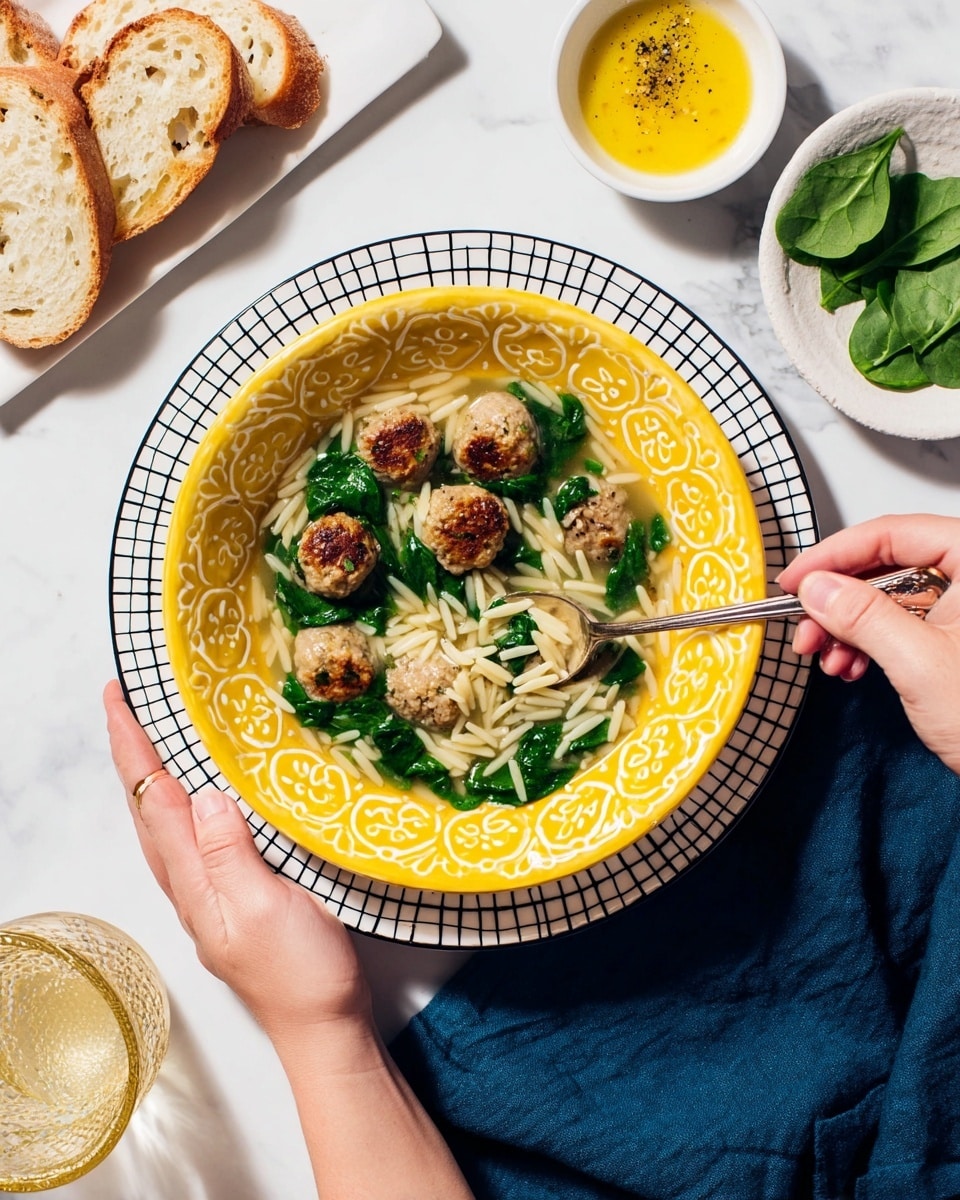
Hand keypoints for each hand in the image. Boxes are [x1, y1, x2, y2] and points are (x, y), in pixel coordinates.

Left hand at [103, 680, 370, 1040]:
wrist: (321, 1024)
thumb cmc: (299, 972)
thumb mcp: (265, 909)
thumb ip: (228, 854)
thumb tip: (201, 795)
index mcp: (194, 881)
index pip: (152, 800)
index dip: (133, 747)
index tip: (118, 699)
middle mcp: (190, 885)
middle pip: (145, 808)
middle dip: (129, 753)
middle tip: (122, 703)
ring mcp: (207, 894)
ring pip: (161, 823)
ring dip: (148, 775)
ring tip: (143, 737)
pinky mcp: (230, 897)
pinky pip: (188, 838)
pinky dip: (176, 803)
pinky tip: (190, 798)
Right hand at [776, 514, 959, 773]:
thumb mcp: (919, 664)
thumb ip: (863, 617)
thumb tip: (818, 586)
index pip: (893, 534)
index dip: (834, 554)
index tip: (796, 579)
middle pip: (887, 565)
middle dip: (837, 602)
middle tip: (805, 628)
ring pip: (888, 597)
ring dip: (848, 628)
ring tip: (828, 658)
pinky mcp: (955, 636)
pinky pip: (900, 624)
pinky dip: (868, 644)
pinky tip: (851, 666)